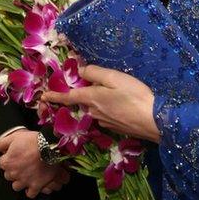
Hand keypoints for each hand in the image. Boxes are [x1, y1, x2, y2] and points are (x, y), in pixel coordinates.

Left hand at [0, 130, 69, 197]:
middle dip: (13, 170)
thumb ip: (2, 143)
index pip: (1, 163)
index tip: (13, 156)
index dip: (7, 159)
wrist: (50, 148)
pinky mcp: (36, 186)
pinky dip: (30, 191)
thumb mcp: (15, 137)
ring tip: (25, 175)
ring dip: (19, 181)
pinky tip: (32, 185)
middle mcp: (14, 173)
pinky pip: (30, 194)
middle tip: (20, 164)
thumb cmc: (33, 141)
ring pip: (16, 186)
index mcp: (7, 162)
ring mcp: (25, 181)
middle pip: (8, 175)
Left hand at [42, 65, 159, 141]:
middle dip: (85, 94)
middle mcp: (94, 112)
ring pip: (95, 108)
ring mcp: (105, 122)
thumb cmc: (135, 96)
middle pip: (84, 101)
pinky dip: (109, 109)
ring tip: (116, 94)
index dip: (55, 96)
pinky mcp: (115, 128)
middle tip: (99, 85)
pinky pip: (106, 115)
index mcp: (91, 98)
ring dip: (99, 102)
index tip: (43, 97)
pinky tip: (122, 105)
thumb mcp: (114, 78)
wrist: (155, 122)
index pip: (68, 96)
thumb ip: (95, 72)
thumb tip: (80, 71)